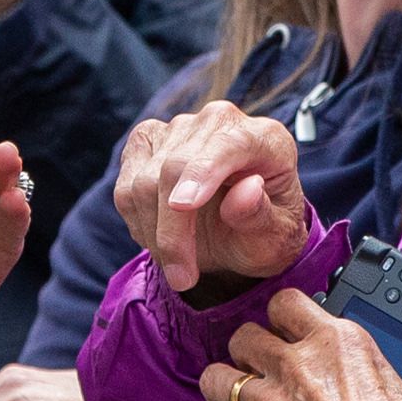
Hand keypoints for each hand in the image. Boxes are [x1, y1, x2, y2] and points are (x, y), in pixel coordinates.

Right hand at [114, 101, 309, 295]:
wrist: (242, 232)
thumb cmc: (263, 233)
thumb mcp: (275, 239)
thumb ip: (262, 216)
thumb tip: (248, 188)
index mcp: (266, 139)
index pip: (227, 144)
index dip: (202, 172)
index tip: (184, 206)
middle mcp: (220, 121)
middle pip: (176, 166)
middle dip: (173, 230)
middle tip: (182, 279)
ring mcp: (179, 127)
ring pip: (144, 180)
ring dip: (155, 234)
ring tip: (178, 263)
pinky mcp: (146, 141)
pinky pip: (126, 186)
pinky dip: (138, 222)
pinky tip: (161, 239)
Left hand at [202, 288, 401, 400]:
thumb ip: (380, 382)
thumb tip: (388, 394)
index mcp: (335, 344)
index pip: (286, 303)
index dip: (280, 319)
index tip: (284, 333)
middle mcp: (294, 365)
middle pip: (243, 338)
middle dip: (247, 355)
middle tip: (261, 374)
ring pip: (218, 382)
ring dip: (227, 396)